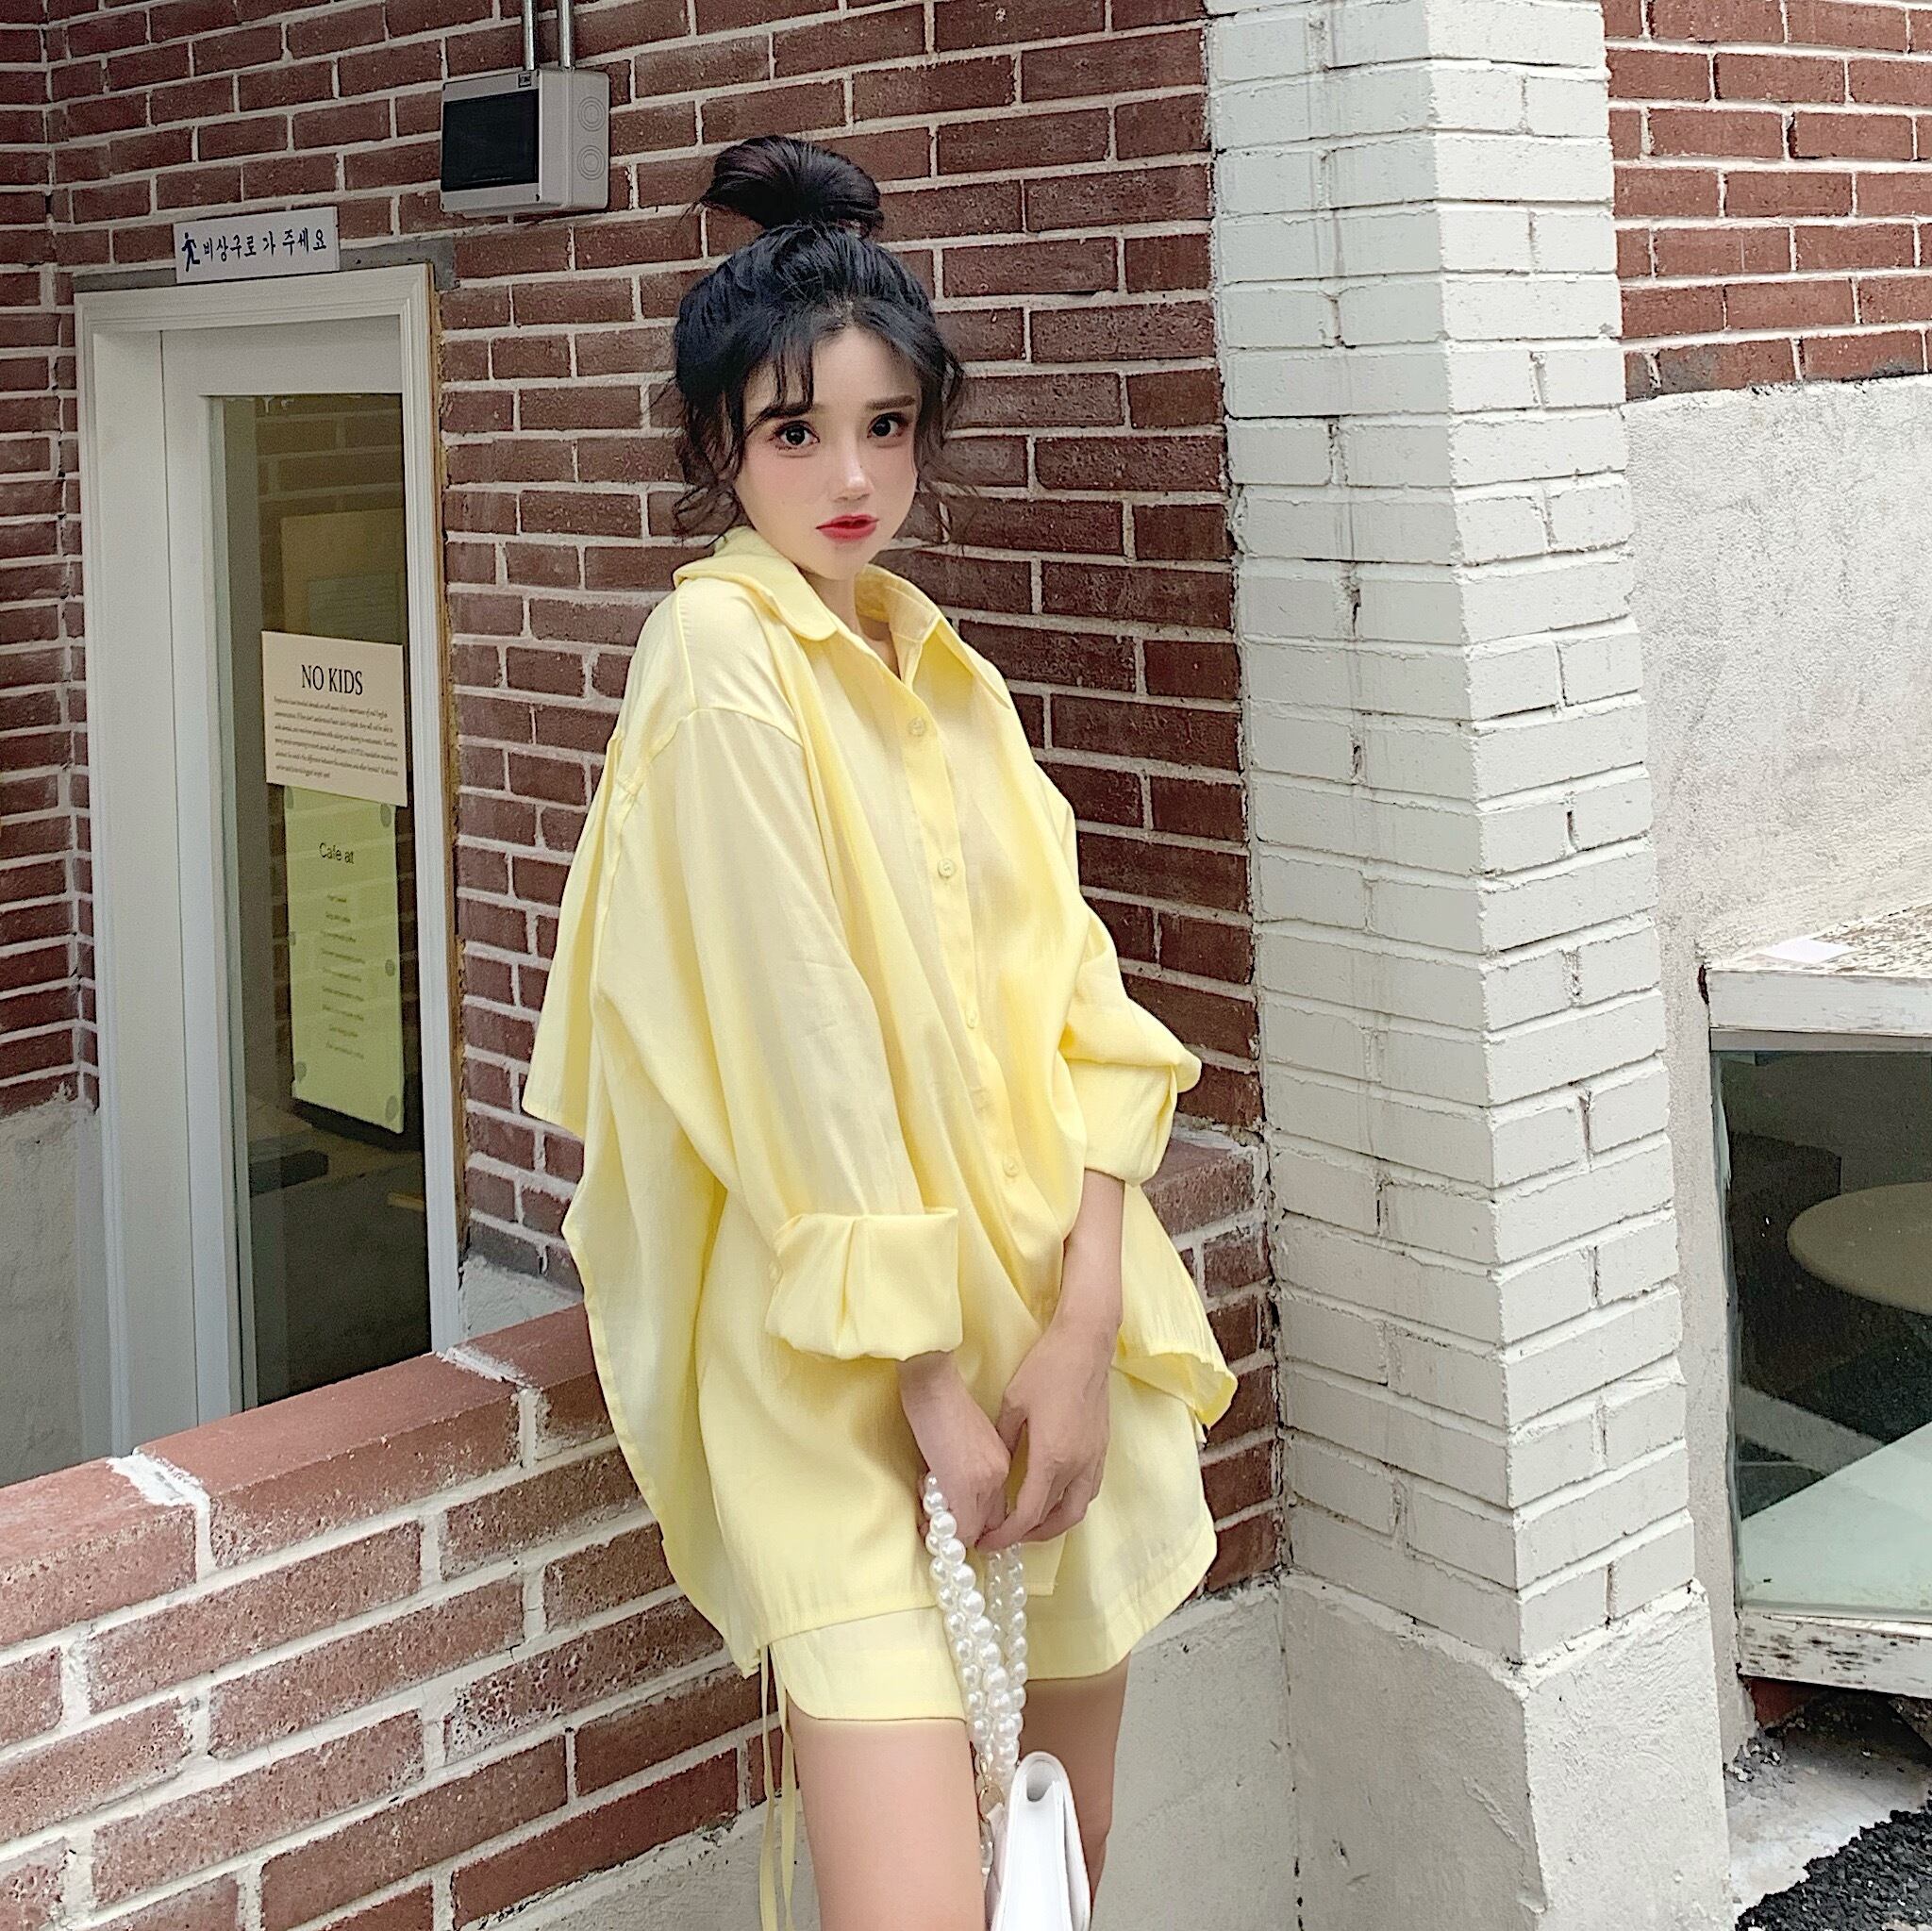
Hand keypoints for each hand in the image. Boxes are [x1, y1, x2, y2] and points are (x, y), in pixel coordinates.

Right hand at [898, 1353, 1011, 1549]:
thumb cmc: (942, 1404)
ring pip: (974, 1528)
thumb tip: (955, 1498)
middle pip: (991, 1523)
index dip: (976, 1522)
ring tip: (928, 1520)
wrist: (934, 1386)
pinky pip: (960, 1527)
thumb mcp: (967, 1440)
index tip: (956, 1523)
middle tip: (939, 1527)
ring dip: (950, 1531)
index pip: (998, 1508)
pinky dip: (942, 1529)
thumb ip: (971, 1468)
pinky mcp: (964, 1486)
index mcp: (1002, 1460)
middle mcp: (1000, 1474)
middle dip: (964, 1531)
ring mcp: (985, 1482)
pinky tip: (925, 1518)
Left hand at [974, 1316, 1112, 1552]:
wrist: (1086, 1343)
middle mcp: (1078, 1466)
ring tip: (1029, 1523)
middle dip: (1030, 1536)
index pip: (1029, 1514)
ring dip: (1053, 1524)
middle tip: (1006, 1536)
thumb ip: (1003, 1442)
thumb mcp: (1012, 1404)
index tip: (988, 1541)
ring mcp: (1094, 1458)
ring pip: (1077, 1510)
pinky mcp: (1102, 1448)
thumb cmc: (1047, 1368)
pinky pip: (1088, 1491)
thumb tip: (993, 1469)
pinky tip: (1053, 1496)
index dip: (1007, 1535)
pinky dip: (1069, 1504)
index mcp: (1052, 1457)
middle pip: (1056, 1521)